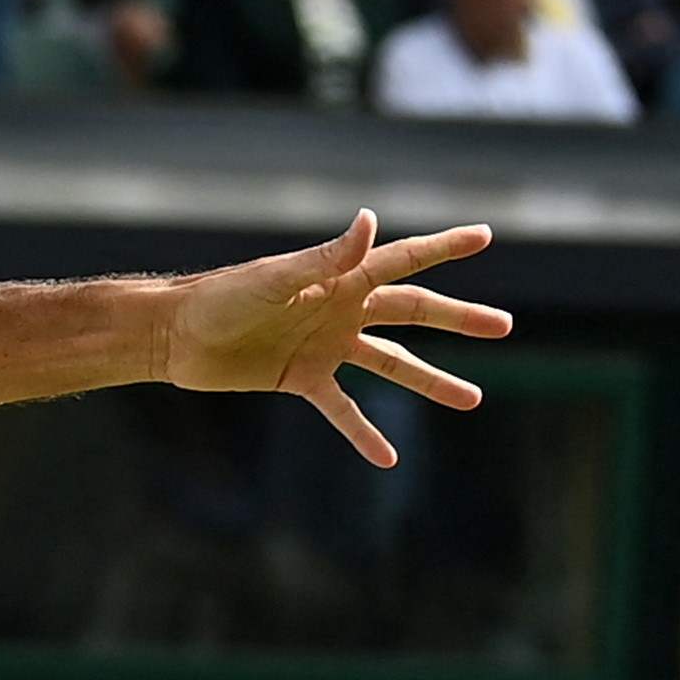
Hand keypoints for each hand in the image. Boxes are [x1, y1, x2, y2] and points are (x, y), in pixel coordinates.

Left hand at [162, 211, 511, 467]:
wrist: (177, 336)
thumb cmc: (222, 297)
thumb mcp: (276, 279)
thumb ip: (326, 259)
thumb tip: (371, 221)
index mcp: (341, 279)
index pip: (404, 260)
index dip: (444, 247)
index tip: (483, 234)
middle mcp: (342, 310)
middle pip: (414, 313)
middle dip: (459, 318)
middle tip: (503, 325)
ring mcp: (326, 346)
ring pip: (392, 364)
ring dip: (431, 380)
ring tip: (472, 399)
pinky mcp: (303, 378)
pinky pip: (343, 409)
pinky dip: (364, 433)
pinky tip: (389, 457)